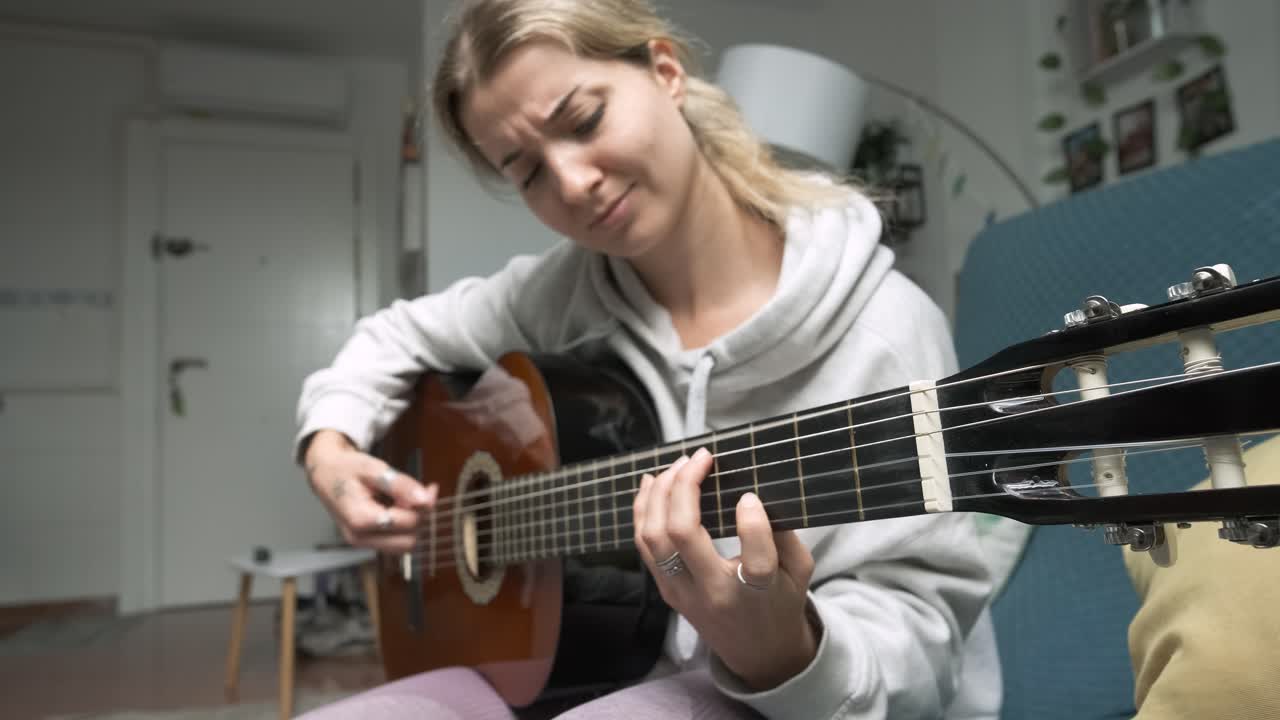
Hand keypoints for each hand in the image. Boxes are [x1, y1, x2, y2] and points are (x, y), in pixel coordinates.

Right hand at [303, 429, 436, 552]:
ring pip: (404, 546)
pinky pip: (395, 543)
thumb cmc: (346, 468)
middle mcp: (359, 538)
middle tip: (418, 494)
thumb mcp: (373, 468)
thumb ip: (400, 485)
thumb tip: (425, 500)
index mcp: (360, 519)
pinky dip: (404, 528)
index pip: (408, 523)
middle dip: (419, 518)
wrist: (325, 474)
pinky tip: (402, 507)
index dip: (422, 505)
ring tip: (408, 499)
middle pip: (408, 541)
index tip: (428, 487)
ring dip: (413, 524)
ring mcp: (362, 543)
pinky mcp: (366, 542)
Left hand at [633, 448, 818, 690]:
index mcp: (755, 594)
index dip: (752, 523)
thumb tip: (754, 492)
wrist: (756, 653)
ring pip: (653, 537)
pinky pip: (644, 545)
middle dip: (685, 486)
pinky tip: (653, 483)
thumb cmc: (780, 603)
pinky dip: (644, 509)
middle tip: (701, 457)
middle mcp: (711, 594)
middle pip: (681, 536)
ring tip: (678, 465)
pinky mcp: (665, 589)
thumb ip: (783, 534)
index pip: (755, 560)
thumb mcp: (799, 573)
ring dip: (660, 493)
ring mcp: (681, 593)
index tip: (750, 496)